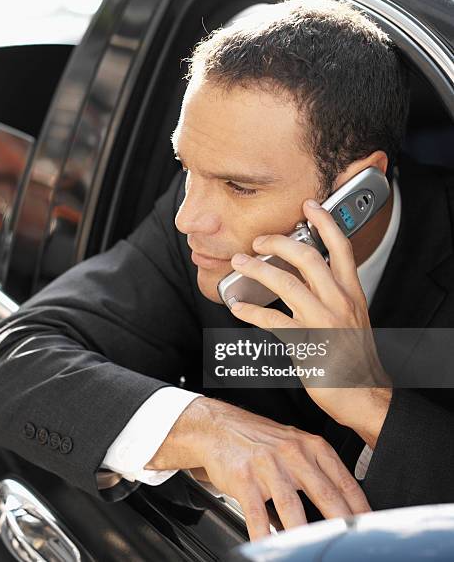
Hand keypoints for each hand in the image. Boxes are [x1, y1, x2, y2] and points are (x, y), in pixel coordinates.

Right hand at [147, 397, 370, 540]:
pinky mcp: (244, 479)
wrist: (219, 427)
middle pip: (326, 497)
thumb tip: (346, 506)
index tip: (372, 532)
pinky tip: (269, 549)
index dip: (362, 512)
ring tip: (311, 553)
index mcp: (311, 446)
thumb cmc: (259, 440)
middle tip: (350, 547)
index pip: (345, 483)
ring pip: (292, 510)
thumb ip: (318, 470)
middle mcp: (292, 454)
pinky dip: (264, 537)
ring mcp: (267, 466)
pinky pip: (257, 515)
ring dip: (304, 538)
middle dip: (342, 528)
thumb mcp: (294, 445)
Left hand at [227, 198, 391, 445]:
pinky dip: (251, 311)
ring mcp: (322, 322)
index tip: (309, 206)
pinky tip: (237, 306)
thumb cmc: (354, 356)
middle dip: (279, 242)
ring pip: (286, 284)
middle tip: (258, 240)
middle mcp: (339, 302)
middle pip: (308, 258)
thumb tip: (303, 277)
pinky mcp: (306, 343)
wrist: (363, 395)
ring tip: (239, 264)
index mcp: (352, 293)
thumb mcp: (352, 317)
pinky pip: (272, 320)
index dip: (325, 223)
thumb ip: (332, 294)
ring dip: (258, 270)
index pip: (341, 248)